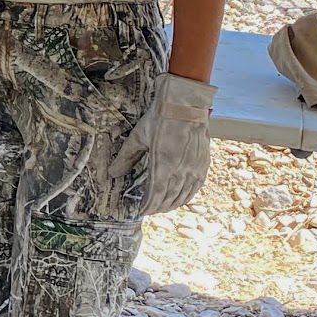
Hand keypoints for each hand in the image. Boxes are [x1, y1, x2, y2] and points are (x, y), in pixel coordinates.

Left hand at [112, 73, 216, 215]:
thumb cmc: (159, 119)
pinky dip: (188, 195)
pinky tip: (182, 198)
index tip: (141, 211)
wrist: (186, 104)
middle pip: (171, 197)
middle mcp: (182, 170)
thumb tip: (113, 174)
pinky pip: (197, 186)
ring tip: (163, 208)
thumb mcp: (138, 137)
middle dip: (159, 207)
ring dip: (173, 204)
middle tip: (150, 211)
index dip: (149, 205)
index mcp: (164, 164)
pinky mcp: (204, 163)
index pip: (156, 194)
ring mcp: (195, 167)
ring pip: (185, 194)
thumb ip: (126, 157)